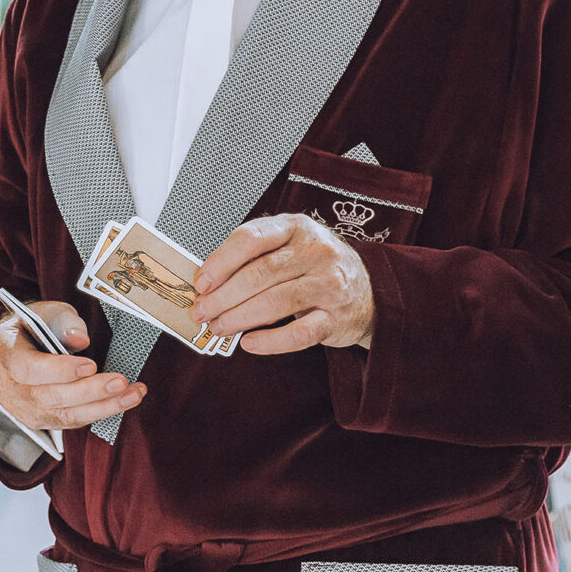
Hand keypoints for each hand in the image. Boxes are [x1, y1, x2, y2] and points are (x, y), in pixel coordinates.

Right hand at [0, 300, 142, 430]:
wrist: (9, 355)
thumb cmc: (28, 330)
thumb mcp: (41, 313)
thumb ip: (61, 320)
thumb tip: (80, 338)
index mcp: (6, 354)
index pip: (28, 369)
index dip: (59, 370)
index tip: (90, 365)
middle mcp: (12, 388)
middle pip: (51, 397)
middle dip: (90, 391)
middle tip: (120, 381)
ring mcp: (26, 409)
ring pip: (65, 415)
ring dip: (104, 406)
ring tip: (134, 393)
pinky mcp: (43, 421)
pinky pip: (73, 420)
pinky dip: (100, 411)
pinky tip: (124, 400)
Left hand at [193, 215, 374, 353]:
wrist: (369, 291)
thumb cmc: (317, 266)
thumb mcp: (291, 246)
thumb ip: (255, 257)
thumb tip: (210, 284)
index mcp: (296, 227)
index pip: (251, 238)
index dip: (221, 261)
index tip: (201, 282)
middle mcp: (316, 251)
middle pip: (260, 274)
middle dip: (223, 296)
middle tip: (202, 311)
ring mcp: (329, 284)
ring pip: (276, 302)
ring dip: (240, 318)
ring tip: (219, 327)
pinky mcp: (336, 318)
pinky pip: (299, 334)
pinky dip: (270, 341)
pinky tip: (250, 343)